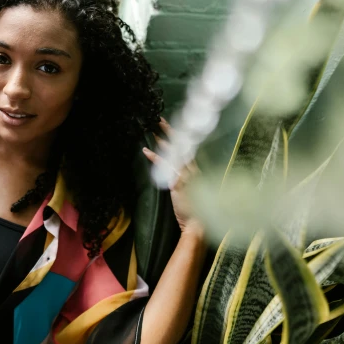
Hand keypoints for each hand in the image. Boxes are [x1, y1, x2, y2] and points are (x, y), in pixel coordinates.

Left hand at [142, 117, 202, 235]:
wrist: (198, 224)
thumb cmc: (195, 211)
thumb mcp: (191, 192)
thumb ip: (184, 181)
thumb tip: (175, 175)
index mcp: (196, 171)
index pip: (187, 149)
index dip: (179, 137)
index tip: (170, 127)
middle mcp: (192, 170)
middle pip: (182, 145)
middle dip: (171, 131)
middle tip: (159, 119)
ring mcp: (186, 175)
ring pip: (174, 152)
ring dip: (161, 140)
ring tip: (151, 130)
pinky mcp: (178, 182)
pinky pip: (165, 165)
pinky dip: (155, 157)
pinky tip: (146, 150)